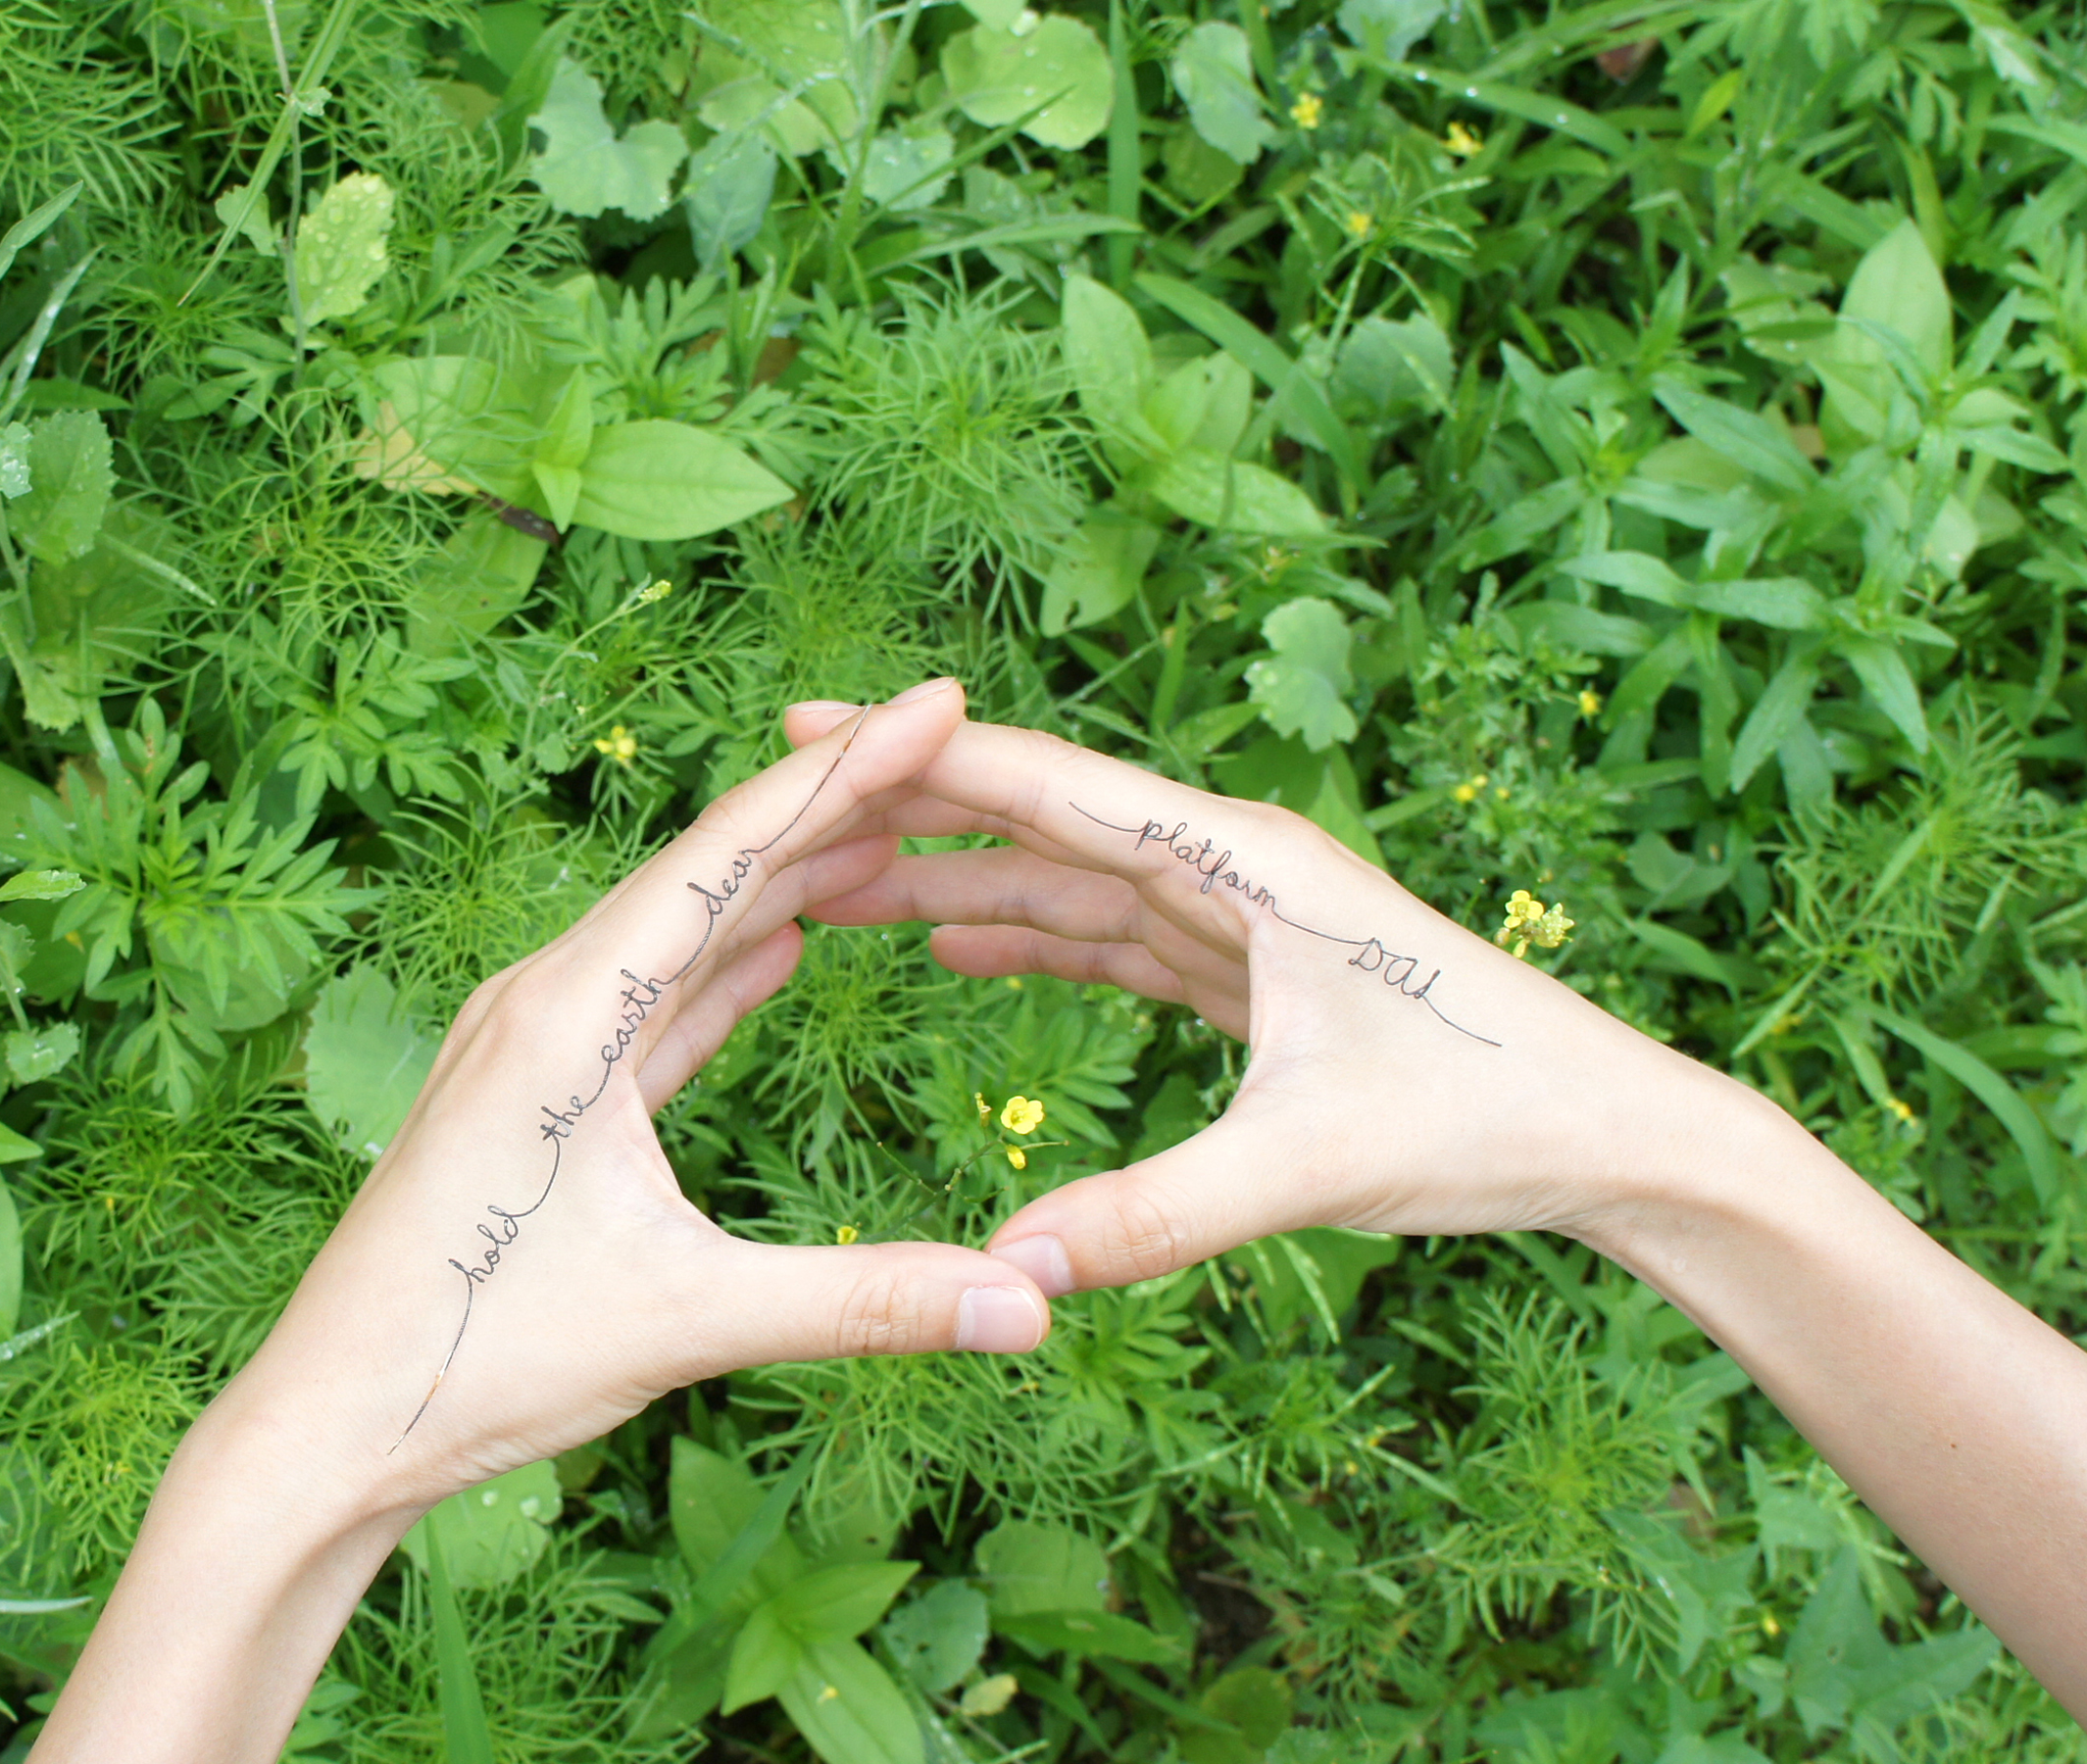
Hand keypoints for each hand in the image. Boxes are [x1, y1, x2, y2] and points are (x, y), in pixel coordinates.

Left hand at [238, 679, 1051, 1513]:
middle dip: (833, 802)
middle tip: (948, 738)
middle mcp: (540, 1002)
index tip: (939, 697)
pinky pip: (651, 1002)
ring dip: (785, 880)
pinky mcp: (535, 1096)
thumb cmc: (476, 1366)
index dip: (845, 771)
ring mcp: (532, 1046)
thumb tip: (1035, 1305)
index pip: (727, 858)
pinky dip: (726, 964)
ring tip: (891, 825)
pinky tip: (783, 939)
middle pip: (709, 872)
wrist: (330, 1426)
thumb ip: (866, 1303)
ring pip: (680, 935)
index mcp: (565, 1017)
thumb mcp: (688, 1323)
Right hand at [787, 713, 2086, 1714]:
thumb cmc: (1491, 1120)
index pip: (1051, 791)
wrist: (1618, 1138)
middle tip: (782, 797)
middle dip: (914, 810)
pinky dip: (1033, 939)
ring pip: (1071, 880)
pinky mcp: (1255, 975)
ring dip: (960, 879)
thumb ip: (1160, 1213)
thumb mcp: (1314, 1166)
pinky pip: (1115, 939)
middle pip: (1043, 819)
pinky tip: (959, 945)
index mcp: (1243, 861)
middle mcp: (1234, 865)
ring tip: (836, 883)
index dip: (919, 763)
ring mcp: (1244, 917)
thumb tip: (1016, 1270)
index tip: (807, 732)